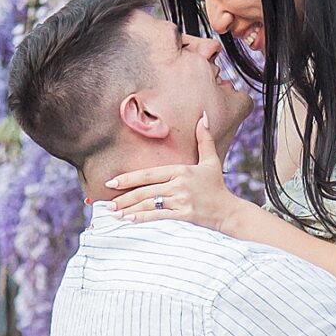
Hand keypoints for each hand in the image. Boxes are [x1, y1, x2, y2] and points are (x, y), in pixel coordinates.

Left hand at [102, 114, 245, 233]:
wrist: (229, 210)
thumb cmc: (216, 186)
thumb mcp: (211, 160)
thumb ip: (204, 139)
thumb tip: (203, 116)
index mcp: (181, 170)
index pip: (149, 174)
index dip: (128, 178)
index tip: (112, 182)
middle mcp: (179, 185)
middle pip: (145, 190)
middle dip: (124, 196)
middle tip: (106, 200)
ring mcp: (181, 200)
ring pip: (149, 204)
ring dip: (129, 209)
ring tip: (114, 212)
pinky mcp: (183, 214)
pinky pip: (158, 216)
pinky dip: (142, 218)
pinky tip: (128, 220)